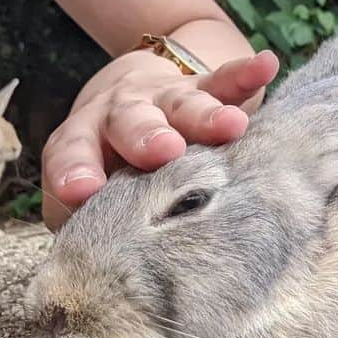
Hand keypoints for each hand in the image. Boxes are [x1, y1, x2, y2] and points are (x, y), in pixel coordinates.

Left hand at [41, 49, 278, 229]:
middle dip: (147, 136)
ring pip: (183, 105)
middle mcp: (121, 114)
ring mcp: (164, 100)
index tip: (83, 190)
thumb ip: (89, 221)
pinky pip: (225, 81)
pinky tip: (266, 66)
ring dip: (206, 116)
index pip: (72, 153)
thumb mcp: (89, 187)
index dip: (76, 170)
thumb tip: (96, 271)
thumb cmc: (107, 161)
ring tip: (232, 126)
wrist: (129, 94)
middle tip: (164, 151)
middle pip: (130, 122)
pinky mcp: (202, 87)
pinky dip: (245, 74)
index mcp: (83, 139)